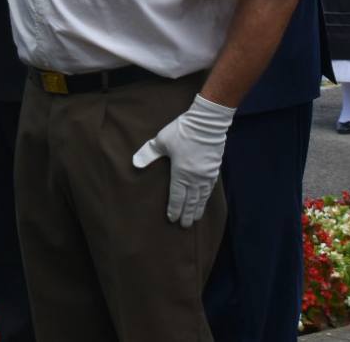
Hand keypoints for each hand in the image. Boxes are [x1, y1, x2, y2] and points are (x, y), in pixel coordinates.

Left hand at [130, 94, 234, 226]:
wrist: (207, 123)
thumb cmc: (182, 131)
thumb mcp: (161, 141)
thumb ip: (149, 154)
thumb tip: (135, 163)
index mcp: (181, 173)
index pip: (177, 197)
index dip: (174, 209)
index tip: (172, 219)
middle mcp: (195, 178)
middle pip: (190, 201)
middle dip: (186, 214)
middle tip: (184, 226)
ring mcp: (206, 175)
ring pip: (201, 197)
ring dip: (197, 209)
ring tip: (195, 219)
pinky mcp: (214, 169)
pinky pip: (210, 189)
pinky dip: (206, 198)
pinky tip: (205, 201)